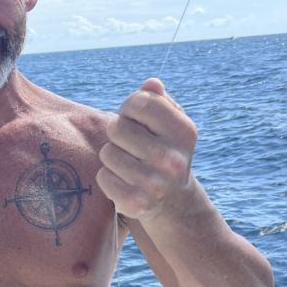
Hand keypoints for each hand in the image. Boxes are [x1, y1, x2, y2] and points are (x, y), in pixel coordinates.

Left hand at [96, 77, 197, 222]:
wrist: (174, 203)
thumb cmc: (165, 152)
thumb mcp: (170, 125)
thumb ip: (159, 100)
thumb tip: (151, 83)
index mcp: (184, 132)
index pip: (140, 101)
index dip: (129, 107)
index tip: (133, 117)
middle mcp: (173, 159)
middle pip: (117, 127)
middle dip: (118, 133)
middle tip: (131, 145)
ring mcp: (155, 183)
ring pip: (107, 152)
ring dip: (113, 156)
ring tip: (129, 164)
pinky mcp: (136, 202)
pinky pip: (102, 176)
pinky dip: (108, 178)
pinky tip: (125, 181)